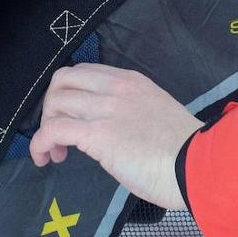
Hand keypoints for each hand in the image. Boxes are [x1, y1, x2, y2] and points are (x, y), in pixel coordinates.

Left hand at [30, 63, 202, 210]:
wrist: (197, 165)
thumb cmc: (185, 150)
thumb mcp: (157, 114)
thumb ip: (131, 113)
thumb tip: (111, 131)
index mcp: (133, 82)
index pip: (86, 72)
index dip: (70, 94)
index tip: (74, 119)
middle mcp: (117, 88)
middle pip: (62, 80)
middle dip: (51, 106)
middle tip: (59, 133)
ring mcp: (106, 109)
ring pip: (54, 102)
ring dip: (45, 127)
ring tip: (56, 152)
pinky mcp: (97, 134)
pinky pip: (51, 130)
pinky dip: (40, 144)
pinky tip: (47, 158)